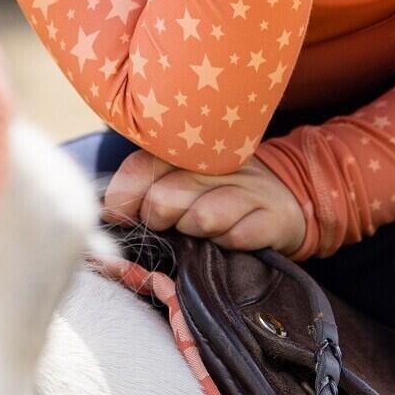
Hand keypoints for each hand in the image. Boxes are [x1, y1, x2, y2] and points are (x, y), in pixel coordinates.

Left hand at [101, 151, 308, 255]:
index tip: (121, 214)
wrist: (288, 198)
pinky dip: (228, 243)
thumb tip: (107, 211)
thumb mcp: (184, 180)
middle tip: (172, 223)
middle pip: (165, 198)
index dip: (125, 196)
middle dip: (160, 220)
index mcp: (190, 150)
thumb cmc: (220, 193)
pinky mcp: (273, 218)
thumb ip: (145, 187)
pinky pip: (237, 237)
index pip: (142, 167)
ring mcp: (249, 190)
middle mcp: (219, 165)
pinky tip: (232, 238)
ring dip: (195, 233)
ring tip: (203, 231)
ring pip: (201, 218)